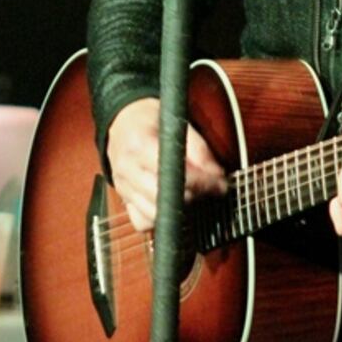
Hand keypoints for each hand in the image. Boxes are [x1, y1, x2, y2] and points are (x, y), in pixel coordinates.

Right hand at [107, 97, 227, 231]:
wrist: (123, 120)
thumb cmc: (152, 121)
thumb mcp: (177, 123)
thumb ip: (198, 149)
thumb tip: (217, 175)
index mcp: (140, 144)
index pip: (173, 173)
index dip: (202, 181)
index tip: (219, 182)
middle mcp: (127, 168)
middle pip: (165, 196)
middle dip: (195, 195)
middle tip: (212, 189)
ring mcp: (122, 186)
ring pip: (154, 213)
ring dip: (180, 210)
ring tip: (194, 196)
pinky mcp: (123, 198)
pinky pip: (142, 221)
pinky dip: (159, 218)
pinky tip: (171, 206)